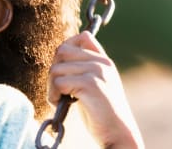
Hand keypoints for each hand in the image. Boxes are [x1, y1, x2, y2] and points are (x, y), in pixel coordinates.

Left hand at [48, 31, 142, 148]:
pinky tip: (62, 104)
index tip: (64, 69)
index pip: (82, 37)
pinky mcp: (90, 85)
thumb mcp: (97, 86)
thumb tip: (59, 61)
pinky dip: (54, 95)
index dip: (66, 49)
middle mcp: (102, 63)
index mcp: (105, 61)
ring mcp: (97, 72)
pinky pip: (59, 82)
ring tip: (60, 99)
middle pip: (63, 51)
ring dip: (52, 86)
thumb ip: (84, 70)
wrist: (119, 133)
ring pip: (57, 68)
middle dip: (54, 69)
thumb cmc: (103, 115)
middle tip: (59, 88)